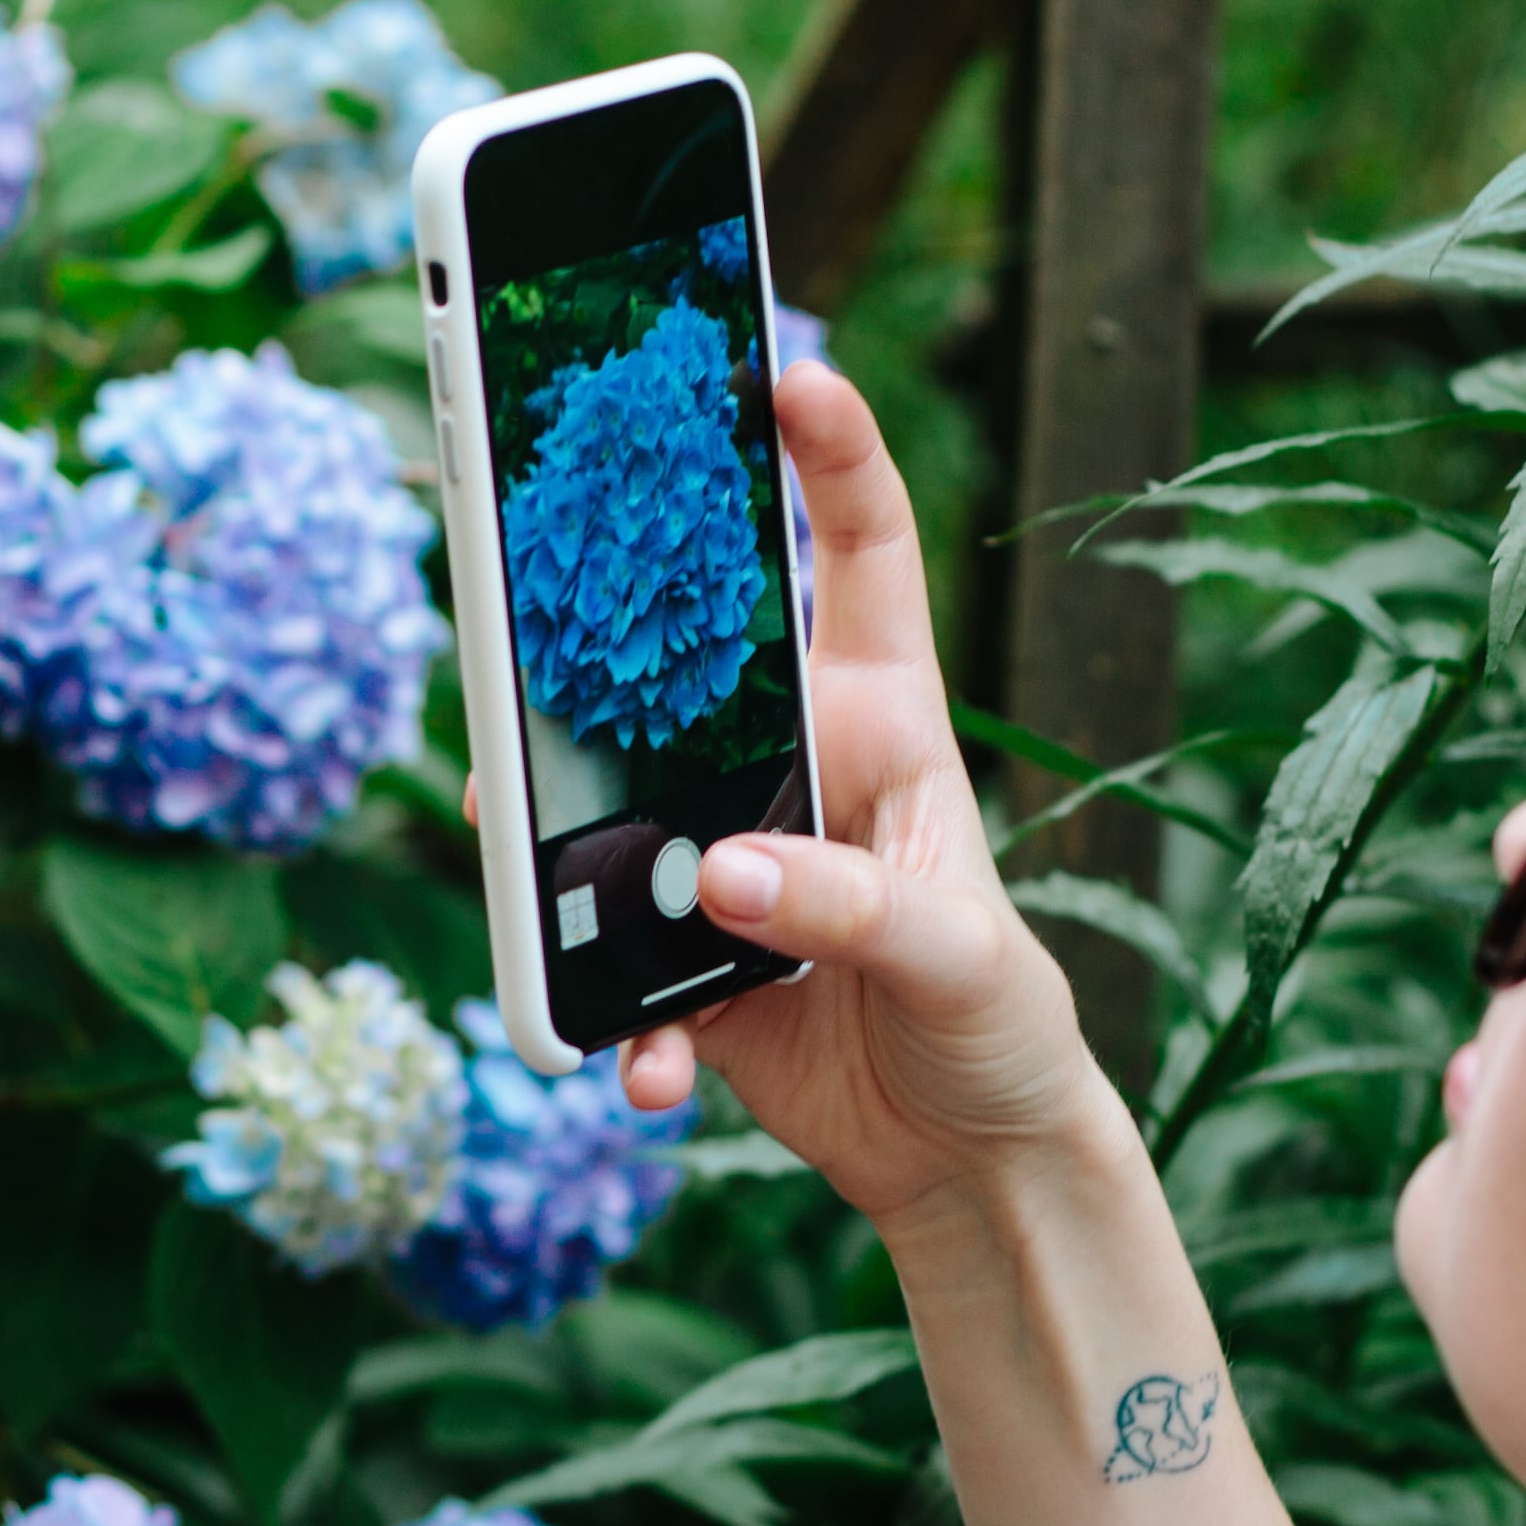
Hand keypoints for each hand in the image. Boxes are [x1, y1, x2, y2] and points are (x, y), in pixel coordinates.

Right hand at [614, 363, 1130, 1230]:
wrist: (971, 1155)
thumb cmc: (1001, 1018)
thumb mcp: (960, 955)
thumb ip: (850, 905)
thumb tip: (725, 873)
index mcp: (886, 724)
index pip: (862, 554)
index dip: (829, 452)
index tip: (787, 370)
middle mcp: (792, 771)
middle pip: (680, 669)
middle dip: (597, 647)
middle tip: (525, 643)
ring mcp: (725, 862)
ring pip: (609, 815)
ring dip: (560, 855)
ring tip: (532, 889)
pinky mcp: (684, 966)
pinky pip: (613, 974)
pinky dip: (616, 1024)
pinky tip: (644, 1069)